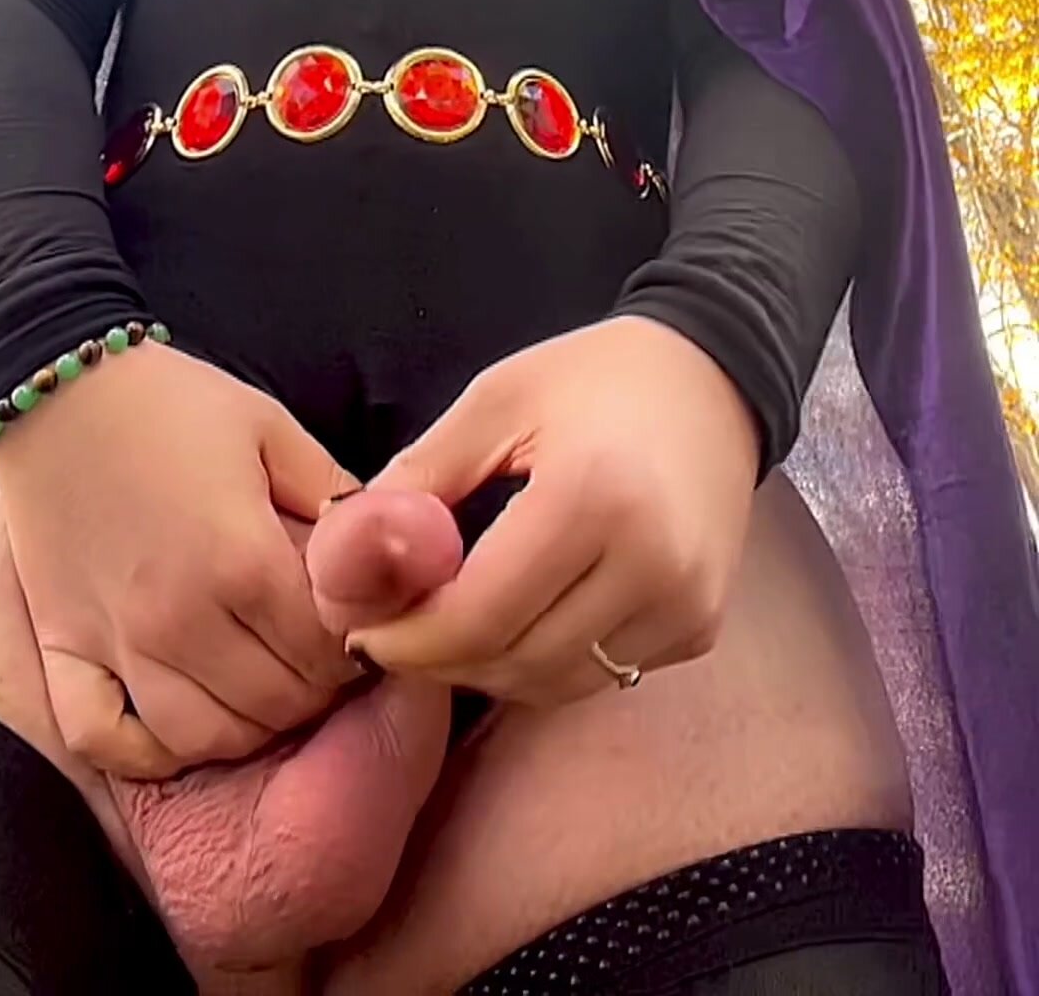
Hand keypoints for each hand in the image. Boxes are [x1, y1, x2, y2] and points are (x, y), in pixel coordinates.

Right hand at [0, 339, 359, 777]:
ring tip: (265, 682)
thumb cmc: (173, 405)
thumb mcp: (273, 431)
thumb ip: (336, 498)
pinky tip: (182, 715)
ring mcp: (116, 642)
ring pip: (203, 736)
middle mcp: (179, 617)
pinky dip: (148, 747)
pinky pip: (106, 739)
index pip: (327, 653)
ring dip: (249, 723)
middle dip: (315, 688)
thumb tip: (392, 550)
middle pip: (276, 704)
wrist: (59, 390)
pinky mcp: (65, 648)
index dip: (357, 647)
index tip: (359, 626)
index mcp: (241, 559)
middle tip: (318, 654)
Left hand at [346, 319, 760, 706]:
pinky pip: (602, 674)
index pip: (478, 615)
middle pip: (515, 662)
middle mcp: (652, 564)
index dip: (407, 637)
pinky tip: (522, 615)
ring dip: (491, 668)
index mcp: (594, 497)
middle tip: (393, 631)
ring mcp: (686, 604)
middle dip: (440, 658)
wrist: (715, 378)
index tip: (360, 628)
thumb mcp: (495, 402)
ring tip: (449, 624)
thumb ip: (419, 478)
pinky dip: (547, 661)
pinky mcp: (700, 626)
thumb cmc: (595, 377)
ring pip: (557, 683)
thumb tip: (344, 557)